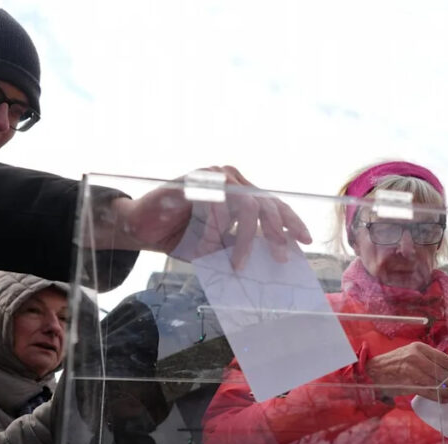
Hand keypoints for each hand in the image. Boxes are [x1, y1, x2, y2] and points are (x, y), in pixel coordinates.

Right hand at [106, 166, 311, 268]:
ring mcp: (213, 177)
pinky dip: (214, 232)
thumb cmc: (182, 236)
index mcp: (241, 191)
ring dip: (242, 240)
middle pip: (266, 203)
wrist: (142, 227)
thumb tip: (272, 261)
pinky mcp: (193, 181)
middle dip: (276, 233)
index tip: (306, 241)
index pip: (274, 203)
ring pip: (245, 206)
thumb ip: (242, 246)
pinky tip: (206, 248)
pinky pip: (216, 206)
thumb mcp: (219, 245)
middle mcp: (231, 179)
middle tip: (279, 258)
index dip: (291, 221)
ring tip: (235, 264)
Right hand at [364, 342, 447, 402]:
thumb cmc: (394, 364)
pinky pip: (427, 391)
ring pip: (436, 383)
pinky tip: (445, 400)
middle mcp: (416, 356)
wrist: (372, 370)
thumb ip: (427, 360)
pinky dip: (437, 397)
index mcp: (419, 347)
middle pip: (441, 372)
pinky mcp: (406, 382)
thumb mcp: (411, 354)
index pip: (443, 358)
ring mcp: (410, 369)